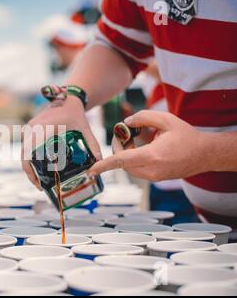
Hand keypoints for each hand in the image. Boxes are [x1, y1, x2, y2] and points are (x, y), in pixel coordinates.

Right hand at [22, 96, 101, 189]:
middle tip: (40, 186)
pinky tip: (38, 168)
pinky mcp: (30, 129)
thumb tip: (99, 163)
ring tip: (39, 181)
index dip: (30, 169)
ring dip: (28, 167)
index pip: (29, 152)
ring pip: (23, 152)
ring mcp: (30, 128)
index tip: (38, 182)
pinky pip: (26, 147)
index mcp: (44, 129)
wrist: (68, 98)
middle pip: (24, 155)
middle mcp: (33, 128)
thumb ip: (93, 145)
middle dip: (30, 173)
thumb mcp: (85, 129)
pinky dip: (30, 159)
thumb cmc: (76, 113)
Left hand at [88, 110, 210, 180]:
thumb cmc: (186, 136)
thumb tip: (126, 123)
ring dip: (126, 154)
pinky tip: (143, 147)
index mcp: (153, 156)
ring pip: (128, 167)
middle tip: (125, 134)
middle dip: (118, 148)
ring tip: (136, 139)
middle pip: (122, 162)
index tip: (91, 170)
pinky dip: (133, 159)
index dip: (104, 165)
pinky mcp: (155, 179)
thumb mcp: (166, 119)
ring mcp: (153, 178)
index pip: (122, 161)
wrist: (205, 154)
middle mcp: (151, 170)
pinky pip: (136, 170)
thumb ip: (143, 117)